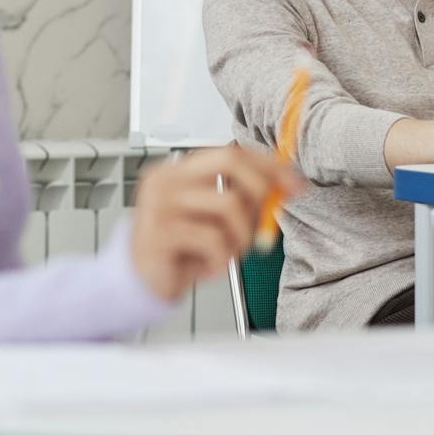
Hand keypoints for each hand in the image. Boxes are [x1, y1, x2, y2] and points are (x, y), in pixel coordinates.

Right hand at [129, 145, 306, 302]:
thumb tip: (284, 187)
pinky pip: (214, 240)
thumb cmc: (179, 252)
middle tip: (264, 220)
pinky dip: (221, 260)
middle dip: (260, 188)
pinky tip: (208, 266)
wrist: (139, 283)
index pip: (231, 152)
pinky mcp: (160, 231)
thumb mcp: (215, 221)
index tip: (293, 182)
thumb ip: (243, 200)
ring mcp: (160, 202)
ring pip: (229, 205)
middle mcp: (167, 179)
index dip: (268, 165)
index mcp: (179, 171)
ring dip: (240, 237)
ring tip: (226, 253)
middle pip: (229, 161)